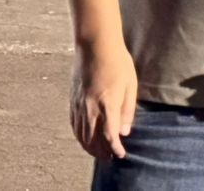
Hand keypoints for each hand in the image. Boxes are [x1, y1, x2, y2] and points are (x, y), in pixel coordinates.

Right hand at [70, 40, 137, 159]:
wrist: (95, 45)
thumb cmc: (118, 62)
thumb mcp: (131, 84)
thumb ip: (127, 109)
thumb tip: (125, 131)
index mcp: (107, 104)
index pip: (110, 135)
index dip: (115, 148)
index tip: (120, 154)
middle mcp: (91, 108)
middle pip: (93, 139)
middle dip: (102, 151)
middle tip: (110, 157)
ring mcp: (79, 105)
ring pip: (82, 135)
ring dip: (90, 147)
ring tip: (99, 152)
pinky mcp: (73, 100)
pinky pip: (74, 125)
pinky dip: (79, 136)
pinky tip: (85, 138)